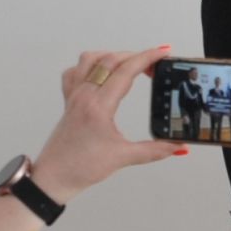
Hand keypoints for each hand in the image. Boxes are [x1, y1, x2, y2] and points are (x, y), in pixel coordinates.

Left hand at [29, 46, 183, 203]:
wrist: (52, 178)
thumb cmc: (80, 168)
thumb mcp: (123, 158)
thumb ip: (155, 150)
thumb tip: (178, 146)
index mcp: (98, 106)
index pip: (125, 71)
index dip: (147, 58)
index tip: (163, 52)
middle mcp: (84, 96)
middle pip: (110, 60)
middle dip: (136, 56)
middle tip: (155, 64)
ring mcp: (73, 96)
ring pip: (90, 60)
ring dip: (112, 56)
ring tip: (130, 65)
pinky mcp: (68, 102)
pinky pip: (75, 72)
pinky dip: (90, 66)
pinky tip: (102, 74)